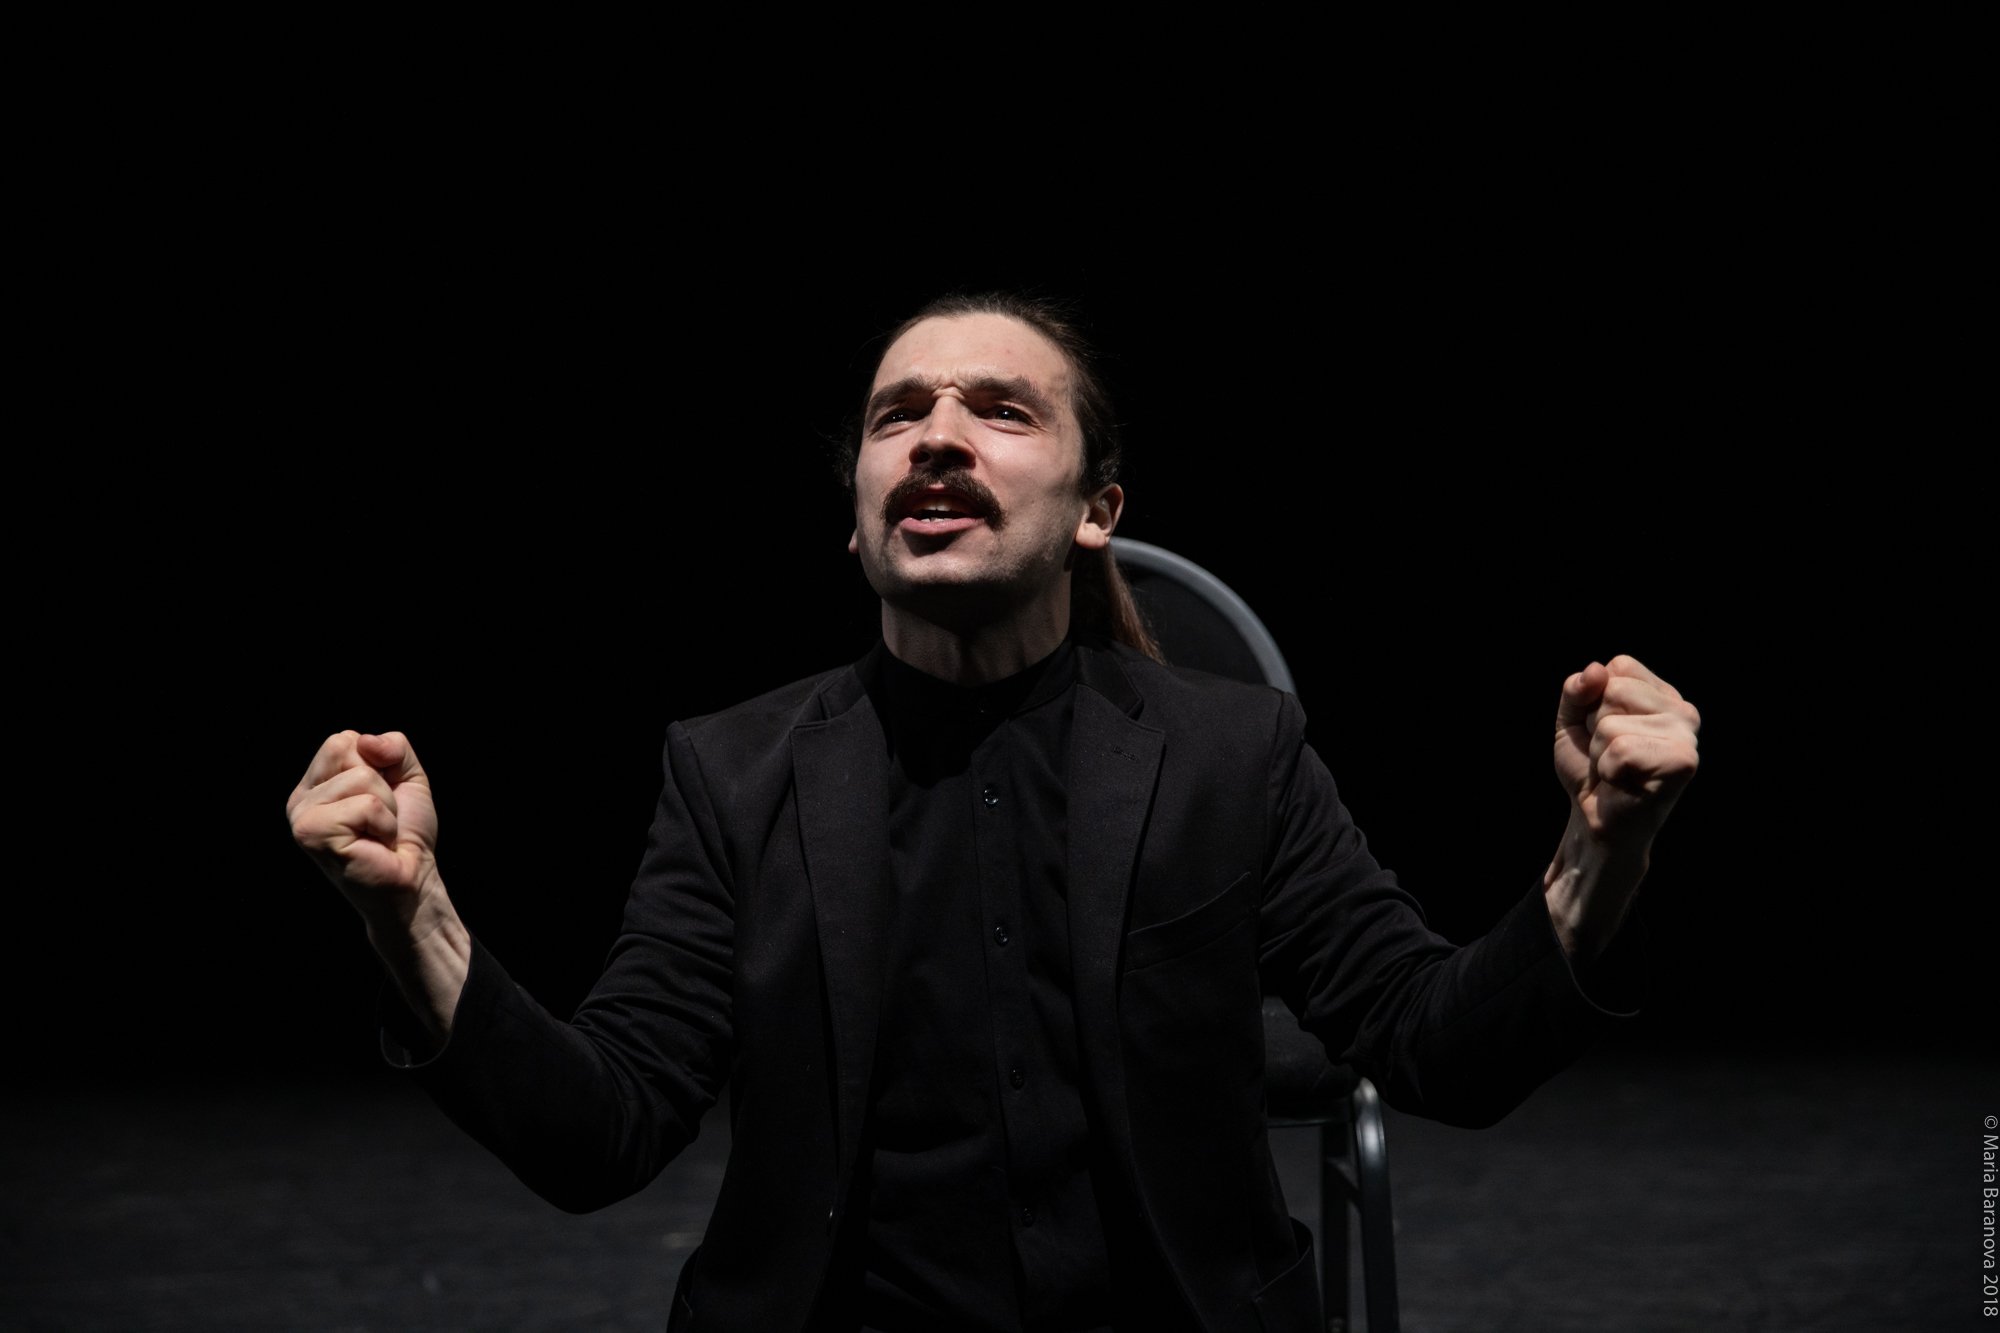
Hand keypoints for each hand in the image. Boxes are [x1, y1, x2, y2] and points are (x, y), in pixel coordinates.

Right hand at [287, 730, 441, 927]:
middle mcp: (300, 800)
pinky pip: (366, 804)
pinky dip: (384, 824)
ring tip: (377, 834)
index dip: (378, 764)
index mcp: (315, 784)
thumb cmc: (405, 833)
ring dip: (387, 808)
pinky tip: (374, 845)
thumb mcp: (407, 776)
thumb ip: (394, 746)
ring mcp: (302, 817)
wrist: (413, 881)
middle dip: (381, 782)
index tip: (380, 799)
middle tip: (379, 818)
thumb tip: (367, 741)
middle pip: (346, 749)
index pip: (343, 740)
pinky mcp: (313, 835)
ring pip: (361, 777)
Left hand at [1553, 655, 1701, 853]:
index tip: (1603, 732)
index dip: (1595, 701)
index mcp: (1662, 695)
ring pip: (1611, 724)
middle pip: (1614, 691)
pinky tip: (1623, 782)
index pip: (1619, 666)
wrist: (1594, 821)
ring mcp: (1687, 737)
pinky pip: (1621, 749)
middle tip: (1609, 756)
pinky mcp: (1683, 762)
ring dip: (1600, 752)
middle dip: (1595, 727)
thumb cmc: (1589, 769)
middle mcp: (1682, 711)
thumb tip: (1596, 670)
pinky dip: (1609, 769)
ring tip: (1616, 771)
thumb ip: (1576, 690)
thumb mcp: (1572, 720)